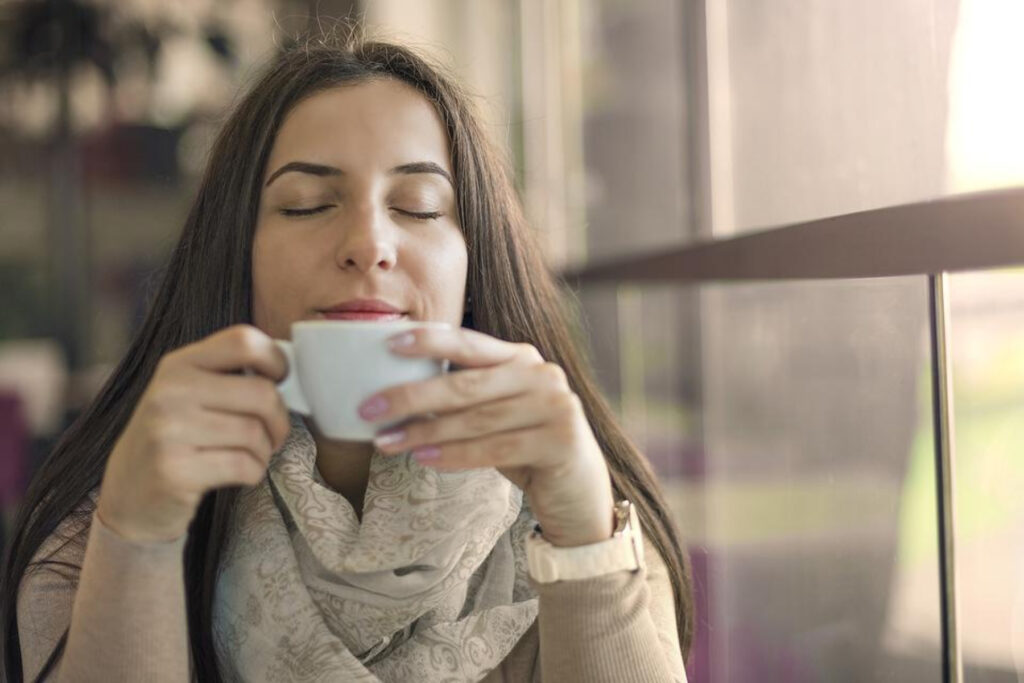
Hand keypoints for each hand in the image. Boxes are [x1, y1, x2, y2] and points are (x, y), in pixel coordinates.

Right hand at [97, 325, 290, 541]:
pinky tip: (240, 473)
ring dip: (265, 450)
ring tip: (252, 455)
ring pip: (255, 433)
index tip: (279, 380)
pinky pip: (244, 466)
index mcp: (178, 364)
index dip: (275, 359)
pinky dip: (254, 472)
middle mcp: (170, 392)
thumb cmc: (175, 439)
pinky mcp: (175, 471)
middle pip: (262, 393)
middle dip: (280, 419)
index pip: (243, 341)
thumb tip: (290, 367)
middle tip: (273, 433)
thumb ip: (228, 375)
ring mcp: (169, 431)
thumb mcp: (188, 394)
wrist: (130, 495)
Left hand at [363, 327, 615, 546]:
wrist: (580, 494)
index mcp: (521, 358)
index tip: (387, 343)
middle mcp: (542, 374)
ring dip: (424, 431)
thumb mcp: (496, 414)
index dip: (430, 340)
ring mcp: (555, 406)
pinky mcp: (561, 440)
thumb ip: (464, 396)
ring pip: (476, 419)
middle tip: (368, 407)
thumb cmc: (525, 448)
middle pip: (466, 383)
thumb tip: (395, 394)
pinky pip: (496, 448)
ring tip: (385, 441)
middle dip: (412, 396)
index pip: (470, 342)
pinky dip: (454, 454)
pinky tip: (423, 458)